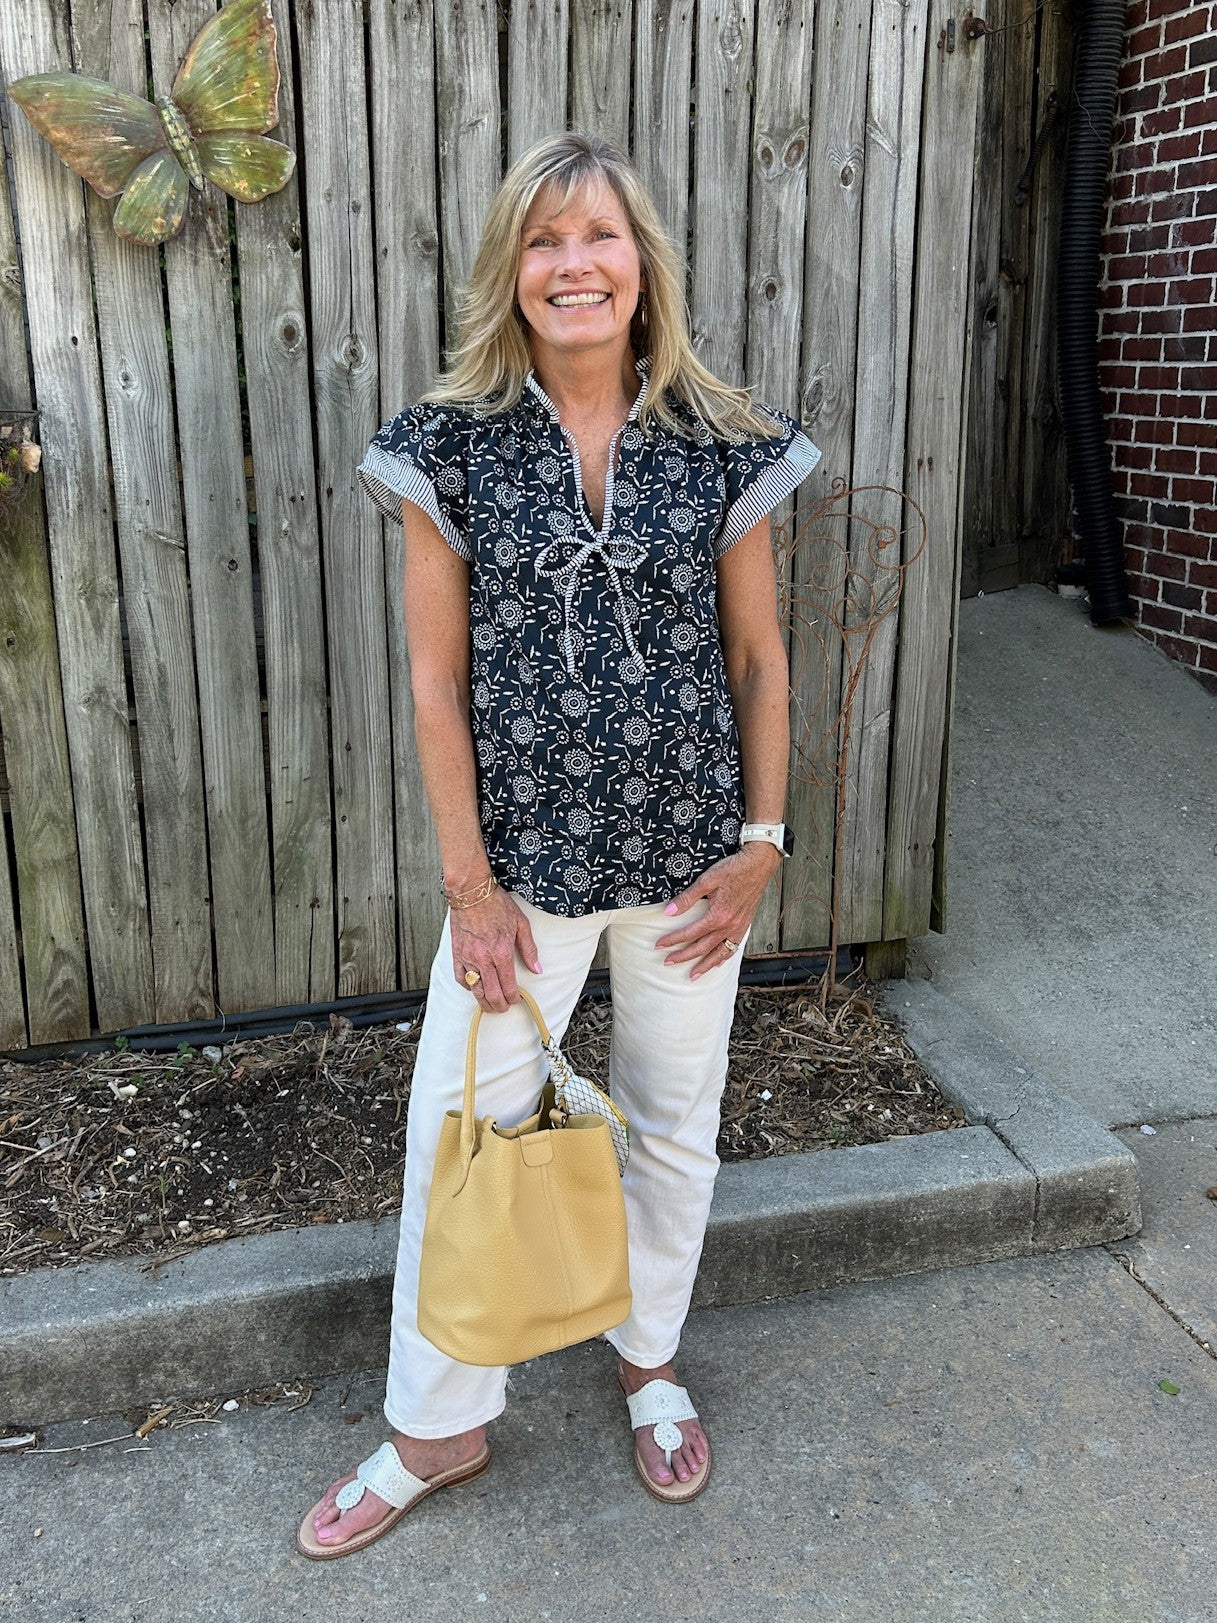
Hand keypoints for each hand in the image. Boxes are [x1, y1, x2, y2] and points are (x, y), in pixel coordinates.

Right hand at [450, 887, 541, 1011]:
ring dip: (483, 1001)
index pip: (508, 986)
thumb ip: (529, 949)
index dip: (513, 997)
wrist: (472, 892)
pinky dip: (467, 986)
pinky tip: (474, 988)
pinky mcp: (457, 954)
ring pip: (475, 989)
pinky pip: (460, 977)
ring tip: (489, 1005)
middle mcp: (484, 959)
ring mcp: (468, 958)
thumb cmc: (496, 904)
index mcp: (501, 953)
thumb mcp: (521, 924)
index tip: (516, 999)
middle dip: (499, 1005)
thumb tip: (537, 968)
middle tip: (503, 1008)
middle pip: (491, 993)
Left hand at [655, 844, 781, 979]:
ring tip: (693, 975)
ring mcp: (738, 927)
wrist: (759, 864)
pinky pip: (733, 948)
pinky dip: (723, 957)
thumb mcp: (707, 880)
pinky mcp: (744, 925)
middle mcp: (728, 926)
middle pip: (701, 947)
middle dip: (683, 957)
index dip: (672, 940)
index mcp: (717, 916)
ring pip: (719, 953)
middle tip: (668, 962)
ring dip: (704, 965)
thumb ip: (687, 898)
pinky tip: (717, 962)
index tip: (659, 945)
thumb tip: (669, 912)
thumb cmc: (734, 869)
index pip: (689, 933)